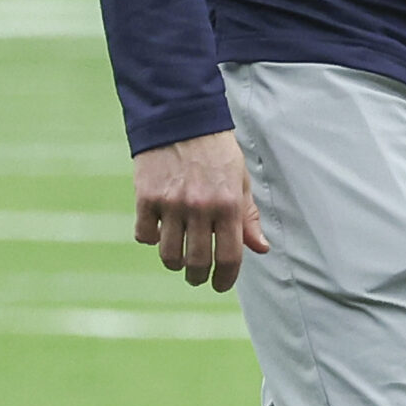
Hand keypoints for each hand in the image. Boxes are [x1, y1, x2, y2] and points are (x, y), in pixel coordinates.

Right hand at [131, 131, 267, 291]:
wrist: (182, 120)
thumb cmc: (217, 152)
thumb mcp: (241, 180)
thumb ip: (248, 216)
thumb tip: (260, 249)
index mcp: (229, 203)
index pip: (230, 256)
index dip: (226, 278)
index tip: (220, 285)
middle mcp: (201, 207)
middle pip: (197, 262)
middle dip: (198, 276)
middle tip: (198, 276)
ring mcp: (172, 204)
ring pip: (169, 255)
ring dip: (174, 262)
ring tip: (179, 258)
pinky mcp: (146, 198)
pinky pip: (145, 236)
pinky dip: (150, 239)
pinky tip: (159, 230)